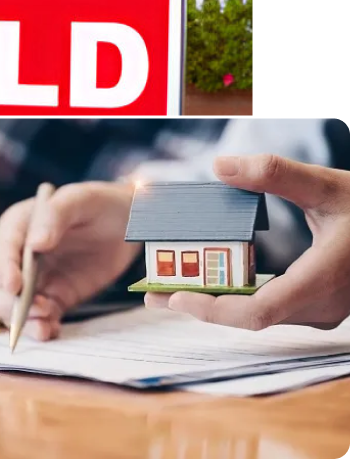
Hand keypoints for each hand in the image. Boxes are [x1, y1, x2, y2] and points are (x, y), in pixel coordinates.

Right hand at [0, 181, 140, 339]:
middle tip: (36, 310)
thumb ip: (54, 216)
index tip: (15, 287)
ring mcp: (36, 280)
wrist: (127, 222)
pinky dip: (42, 328)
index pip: (3, 249)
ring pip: (13, 308)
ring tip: (46, 325)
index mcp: (19, 225)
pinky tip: (53, 329)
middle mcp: (20, 256)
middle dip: (8, 304)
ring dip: (24, 321)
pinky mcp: (55, 297)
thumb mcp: (78, 199)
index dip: (5, 269)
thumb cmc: (98, 203)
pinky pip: (40, 318)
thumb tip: (34, 244)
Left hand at [145, 154, 350, 330]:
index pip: (256, 313)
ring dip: (217, 302)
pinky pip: (273, 306)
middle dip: (201, 305)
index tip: (173, 297)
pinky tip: (213, 282)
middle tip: (153, 293)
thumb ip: (276, 174)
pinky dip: (240, 296)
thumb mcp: (329, 186)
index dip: (211, 310)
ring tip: (172, 287)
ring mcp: (325, 310)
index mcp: (321, 283)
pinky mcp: (323, 304)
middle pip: (251, 316)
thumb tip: (220, 166)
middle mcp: (323, 307)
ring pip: (262, 314)